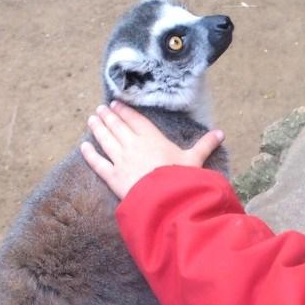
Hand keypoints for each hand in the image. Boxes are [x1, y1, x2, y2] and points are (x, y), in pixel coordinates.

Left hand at [80, 102, 224, 199]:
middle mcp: (133, 145)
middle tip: (100, 109)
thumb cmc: (181, 178)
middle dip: (108, 116)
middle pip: (117, 127)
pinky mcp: (113, 177)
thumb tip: (221, 133)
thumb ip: (204, 145)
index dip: (125, 111)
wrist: (166, 200)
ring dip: (97, 128)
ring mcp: (121, 160)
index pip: (135, 120)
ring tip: (91, 119)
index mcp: (152, 138)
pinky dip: (90, 154)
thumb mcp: (195, 160)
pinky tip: (83, 147)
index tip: (116, 104)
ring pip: (105, 140)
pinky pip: (98, 163)